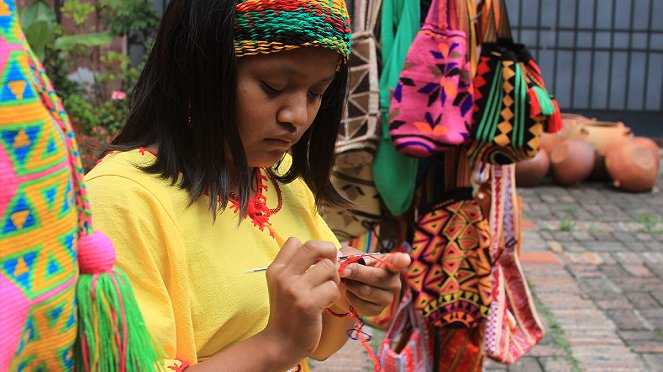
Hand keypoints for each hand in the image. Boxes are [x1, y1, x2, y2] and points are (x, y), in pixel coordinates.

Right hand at [261, 238, 340, 361]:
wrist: (280, 344)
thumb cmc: (288, 313)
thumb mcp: (283, 286)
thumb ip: (298, 268)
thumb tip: (328, 252)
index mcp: (276, 269)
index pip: (295, 241)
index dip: (312, 249)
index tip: (316, 263)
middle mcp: (283, 276)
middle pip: (313, 246)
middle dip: (329, 253)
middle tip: (330, 269)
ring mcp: (294, 289)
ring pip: (328, 267)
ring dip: (333, 280)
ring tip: (325, 293)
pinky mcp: (307, 304)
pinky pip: (332, 287)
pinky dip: (333, 296)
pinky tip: (324, 305)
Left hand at [334, 246, 410, 316]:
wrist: (344, 287)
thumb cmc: (351, 267)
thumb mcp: (350, 256)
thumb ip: (349, 258)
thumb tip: (344, 267)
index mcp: (390, 264)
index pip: (398, 262)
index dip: (401, 261)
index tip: (404, 259)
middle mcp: (393, 282)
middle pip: (376, 277)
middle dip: (357, 273)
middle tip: (343, 271)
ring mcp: (387, 298)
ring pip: (365, 291)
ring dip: (350, 285)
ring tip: (346, 281)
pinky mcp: (377, 311)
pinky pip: (360, 304)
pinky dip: (349, 297)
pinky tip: (350, 292)